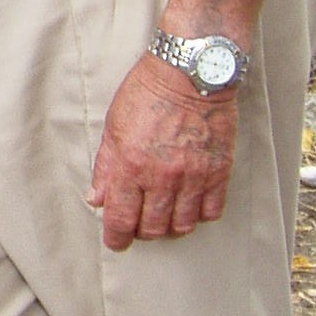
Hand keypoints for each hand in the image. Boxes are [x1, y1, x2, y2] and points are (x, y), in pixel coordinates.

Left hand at [87, 54, 236, 251]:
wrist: (190, 73)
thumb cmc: (147, 94)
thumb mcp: (114, 126)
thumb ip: (105, 167)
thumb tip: (97, 198)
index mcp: (131, 166)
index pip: (121, 219)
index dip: (116, 238)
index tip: (116, 242)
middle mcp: (162, 177)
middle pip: (152, 228)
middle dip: (143, 232)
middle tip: (141, 223)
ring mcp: (193, 176)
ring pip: (182, 225)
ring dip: (171, 227)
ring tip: (166, 216)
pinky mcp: (218, 171)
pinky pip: (211, 211)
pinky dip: (199, 215)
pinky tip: (191, 204)